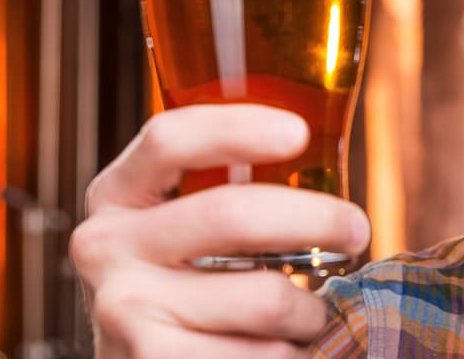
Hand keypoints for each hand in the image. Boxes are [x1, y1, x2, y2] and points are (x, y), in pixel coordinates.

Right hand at [70, 105, 370, 357]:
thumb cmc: (184, 284)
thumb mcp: (183, 226)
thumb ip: (230, 186)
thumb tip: (327, 148)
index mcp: (117, 193)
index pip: (169, 139)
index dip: (236, 128)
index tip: (300, 133)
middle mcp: (106, 245)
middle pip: (230, 213)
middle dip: (317, 219)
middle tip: (357, 230)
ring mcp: (122, 308)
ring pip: (264, 297)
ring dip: (310, 308)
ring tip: (309, 313)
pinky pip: (260, 354)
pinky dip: (289, 353)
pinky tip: (284, 348)